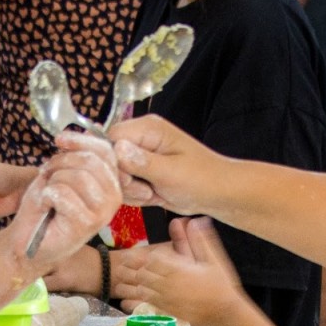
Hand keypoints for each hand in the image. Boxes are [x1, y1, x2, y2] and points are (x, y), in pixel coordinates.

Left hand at [6, 143, 121, 271]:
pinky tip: (47, 207)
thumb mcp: (62, 174)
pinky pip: (63, 193)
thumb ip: (77, 156)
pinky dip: (47, 196)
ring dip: (52, 181)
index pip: (106, 151)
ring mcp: (103, 212)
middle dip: (61, 163)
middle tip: (47, 175)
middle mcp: (113, 198)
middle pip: (90, 161)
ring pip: (76, 176)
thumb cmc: (46, 208)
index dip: (81, 140)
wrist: (29, 241)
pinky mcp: (87, 223)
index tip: (59, 140)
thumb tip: (84, 133)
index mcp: (111, 183)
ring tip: (48, 193)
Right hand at [92, 116, 227, 215]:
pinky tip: (153, 196)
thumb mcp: (172, 172)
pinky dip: (135, 196)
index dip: (112, 162)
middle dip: (124, 181)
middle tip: (146, 189)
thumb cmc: (202, 179)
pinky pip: (123, 186)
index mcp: (148, 128)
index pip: (109, 139)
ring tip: (153, 192)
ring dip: (130, 191)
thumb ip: (142, 162)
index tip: (129, 179)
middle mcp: (140, 138)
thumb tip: (117, 149)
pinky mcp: (139, 172)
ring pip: (114, 176)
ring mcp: (138, 156)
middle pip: (108, 159)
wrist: (217, 194)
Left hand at [117, 217, 242, 325]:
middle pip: (144, 274)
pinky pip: (147, 304)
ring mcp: (167, 298)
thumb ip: (201, 240)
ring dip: (131, 284)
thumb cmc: (221, 284)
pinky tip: (130, 298)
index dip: (143, 256)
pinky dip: (137, 300)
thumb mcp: (214, 259)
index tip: (136, 253)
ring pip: (142, 289)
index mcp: (179, 269)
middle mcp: (169, 284)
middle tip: (122, 262)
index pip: (153, 260)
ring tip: (120, 280)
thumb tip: (195, 221)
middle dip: (133, 268)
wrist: (224, 311)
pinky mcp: (167, 310)